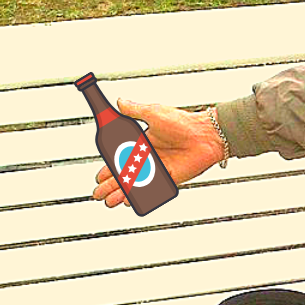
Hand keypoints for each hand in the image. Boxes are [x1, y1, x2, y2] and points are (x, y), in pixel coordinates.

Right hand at [92, 101, 225, 207]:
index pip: (121, 158)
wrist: (207, 136)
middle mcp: (150, 157)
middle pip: (124, 175)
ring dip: (120, 193)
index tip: (99, 177)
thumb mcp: (154, 112)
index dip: (109, 168)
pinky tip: (129, 202)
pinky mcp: (169, 179)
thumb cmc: (184, 123)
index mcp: (144, 142)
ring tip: (109, 201)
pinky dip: (139, 196)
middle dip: (110, 185)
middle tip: (98, 193)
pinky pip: (151, 190)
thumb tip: (119, 102)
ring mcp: (159, 169)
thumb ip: (135, 109)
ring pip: (135, 184)